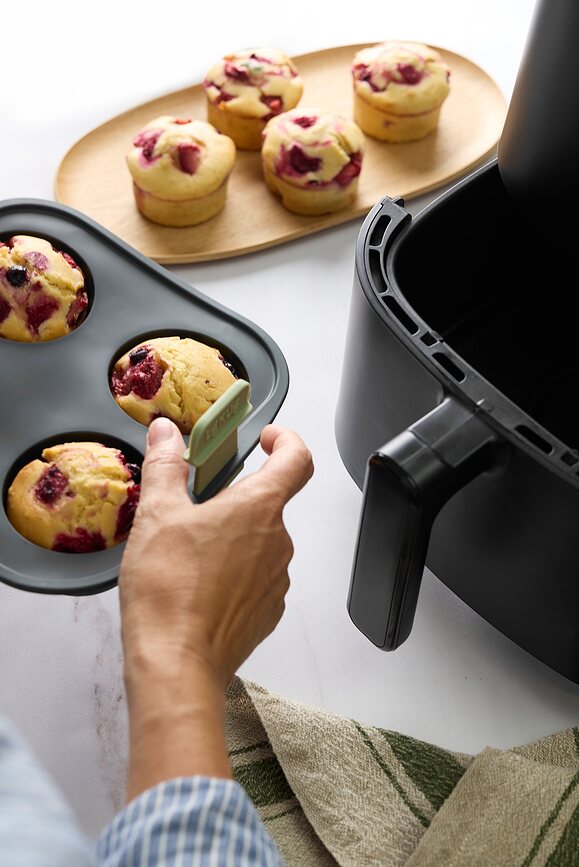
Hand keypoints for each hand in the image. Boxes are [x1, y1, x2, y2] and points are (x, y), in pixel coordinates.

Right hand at [120, 417, 312, 685]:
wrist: (176, 662)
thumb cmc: (169, 589)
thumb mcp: (157, 514)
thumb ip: (165, 465)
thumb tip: (166, 434)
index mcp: (259, 508)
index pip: (297, 459)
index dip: (286, 441)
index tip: (268, 439)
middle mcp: (279, 542)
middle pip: (269, 504)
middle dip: (237, 500)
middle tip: (197, 507)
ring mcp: (277, 580)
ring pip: (261, 544)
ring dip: (234, 539)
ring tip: (190, 553)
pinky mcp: (267, 612)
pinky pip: (257, 579)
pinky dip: (235, 574)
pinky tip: (200, 586)